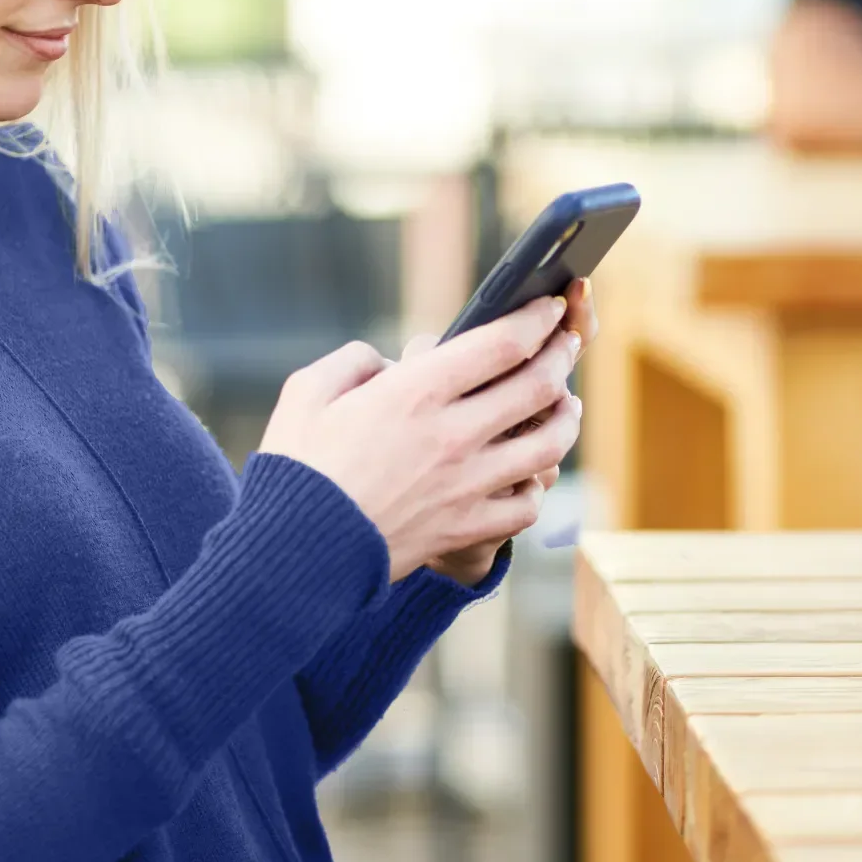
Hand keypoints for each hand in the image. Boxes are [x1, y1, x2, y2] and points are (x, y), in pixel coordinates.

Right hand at [257, 293, 584, 582]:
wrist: (294, 552)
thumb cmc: (298, 467)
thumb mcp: (308, 392)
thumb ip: (355, 361)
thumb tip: (393, 363)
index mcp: (415, 392)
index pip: (502, 342)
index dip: (536, 318)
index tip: (549, 308)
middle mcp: (452, 435)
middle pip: (538, 386)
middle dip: (561, 355)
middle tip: (567, 343)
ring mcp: (467, 485)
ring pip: (548, 445)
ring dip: (566, 417)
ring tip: (566, 404)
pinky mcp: (467, 528)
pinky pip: (527, 504)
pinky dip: (537, 484)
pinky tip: (531, 472)